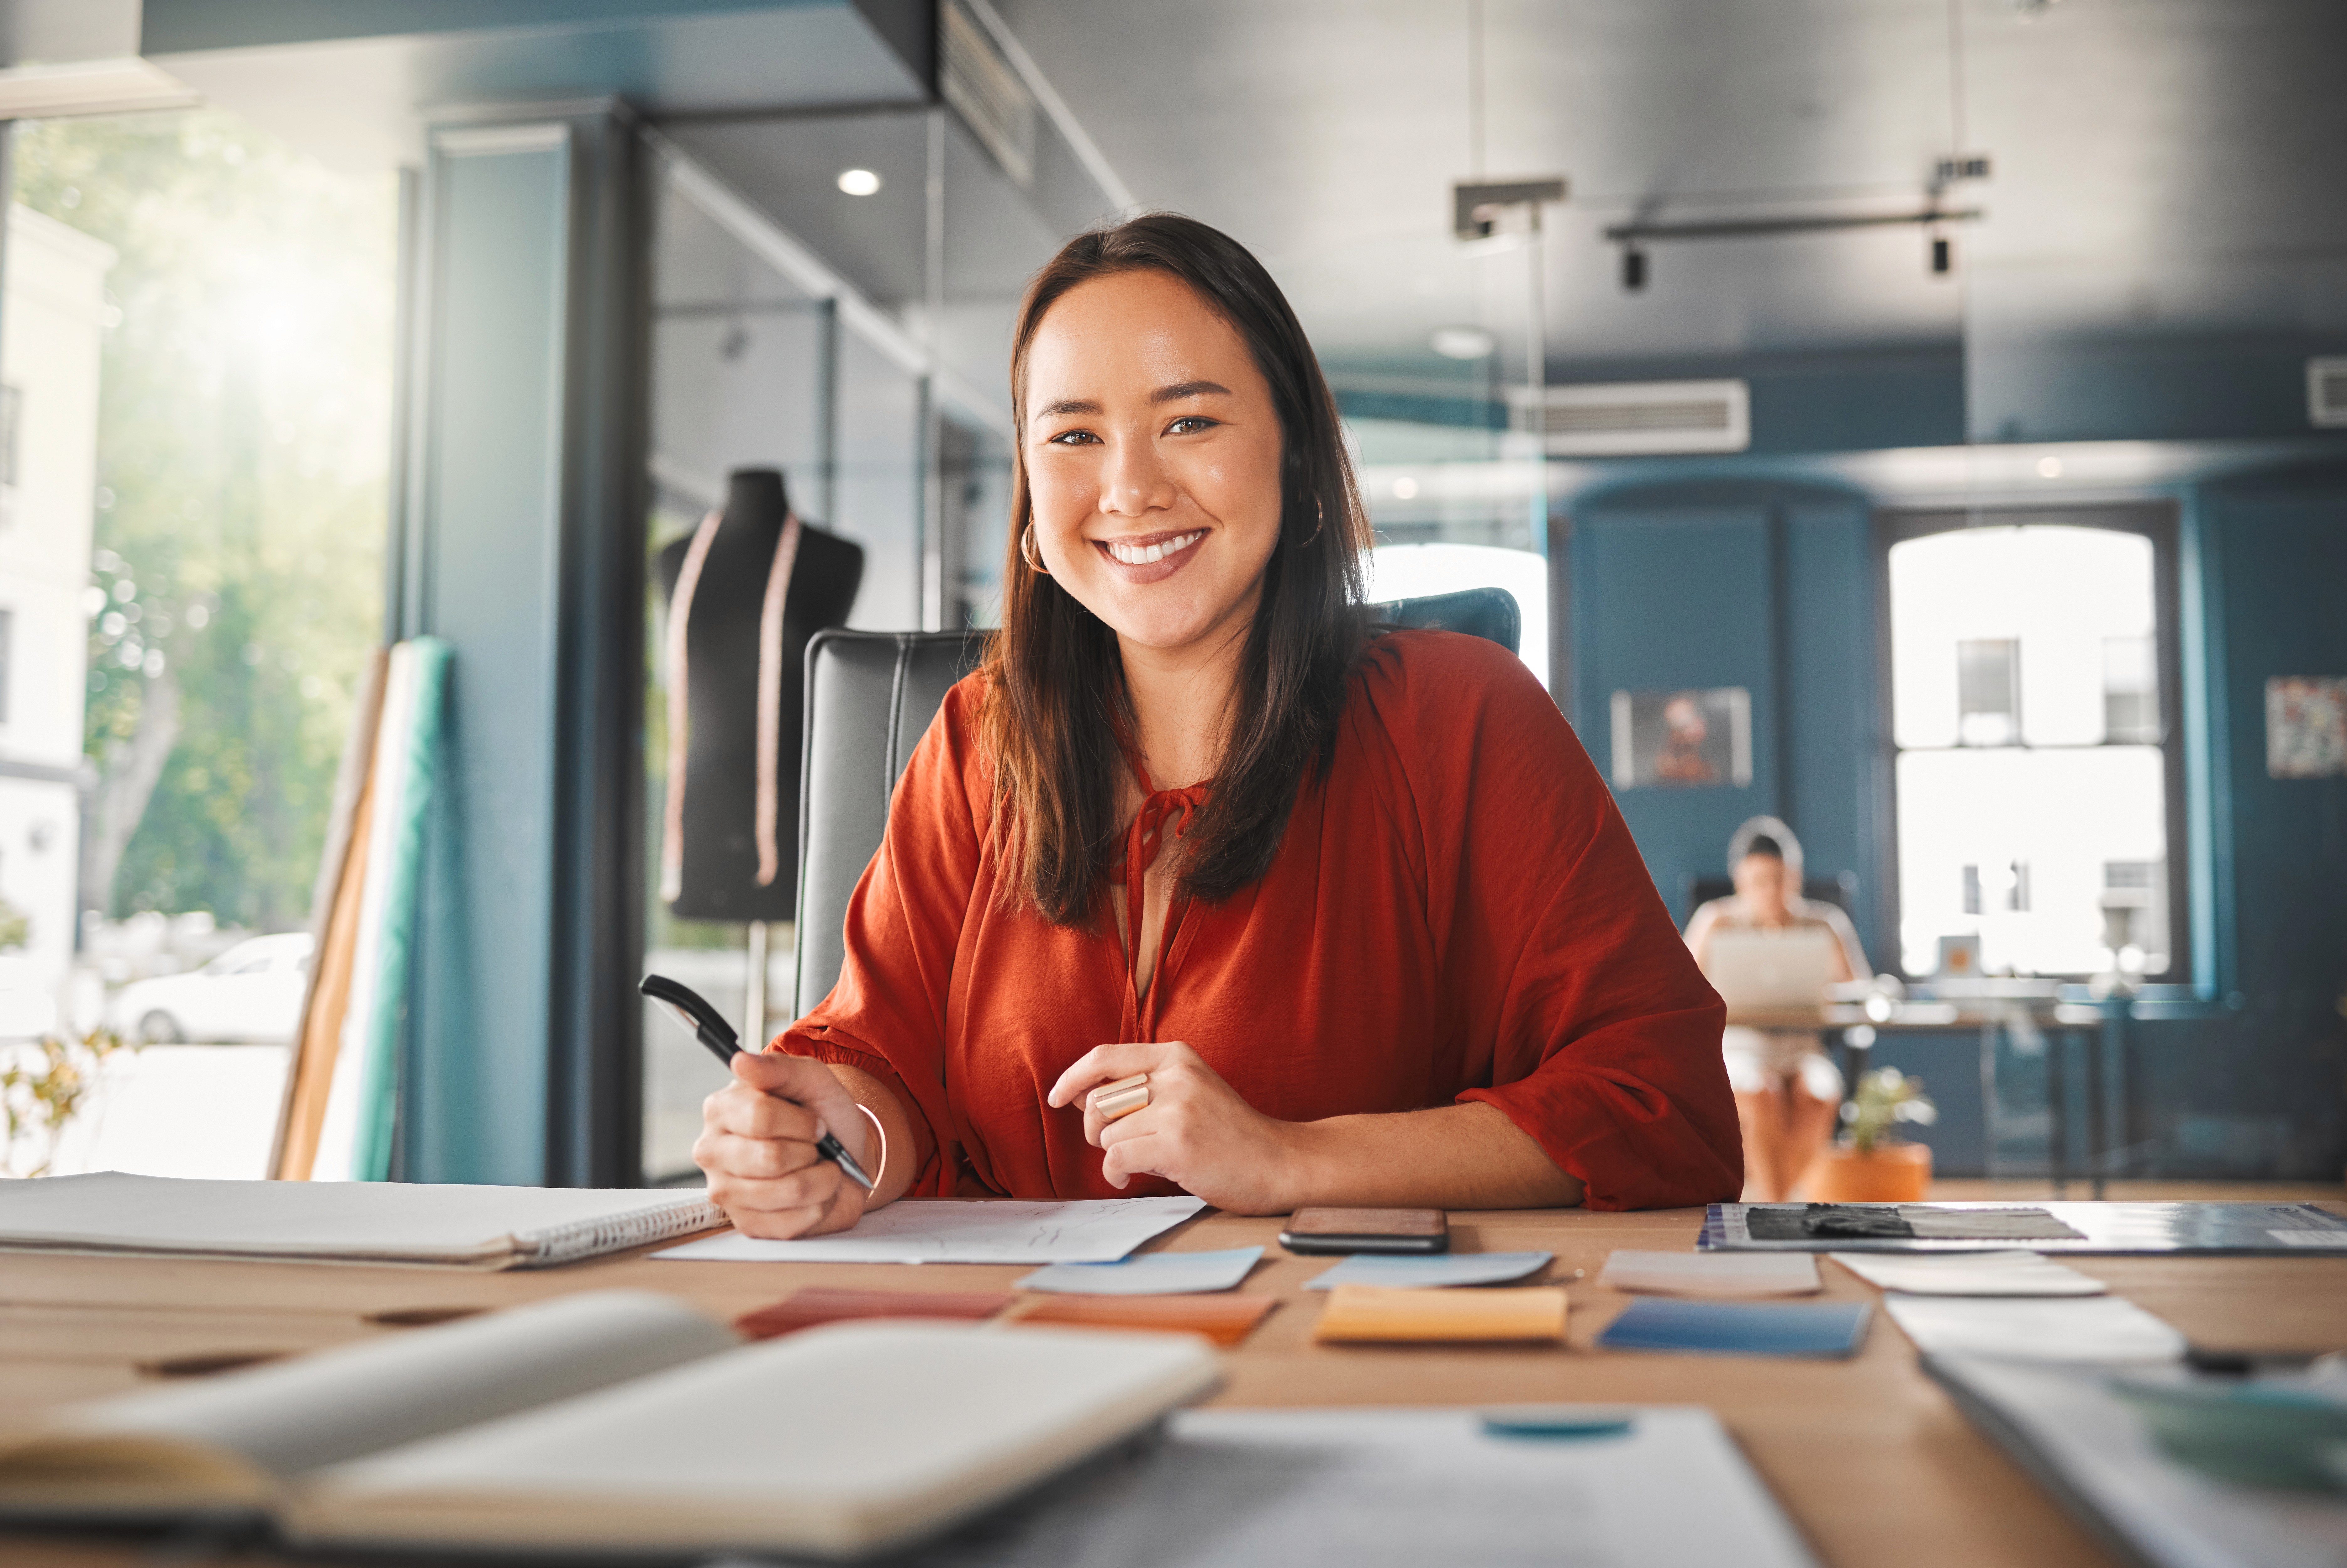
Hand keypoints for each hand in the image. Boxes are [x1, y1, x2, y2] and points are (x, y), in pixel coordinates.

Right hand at [694, 1052, 876, 1238]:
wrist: (841, 1156)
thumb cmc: (821, 1115)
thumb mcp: (811, 1080)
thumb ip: (779, 1068)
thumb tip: (740, 1061)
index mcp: (721, 1109)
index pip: (759, 1117)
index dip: (801, 1121)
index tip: (815, 1122)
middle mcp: (712, 1152)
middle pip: (771, 1158)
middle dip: (810, 1151)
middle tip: (814, 1146)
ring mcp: (726, 1192)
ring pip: (787, 1192)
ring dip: (821, 1179)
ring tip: (819, 1168)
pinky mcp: (747, 1225)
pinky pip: (793, 1223)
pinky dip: (819, 1205)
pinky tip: (813, 1193)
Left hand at [1046, 1041, 1302, 1213]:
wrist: (1280, 1162)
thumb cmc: (1230, 1134)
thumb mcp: (1189, 1093)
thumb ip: (1139, 1088)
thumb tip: (1076, 1093)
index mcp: (1177, 1057)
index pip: (1104, 1057)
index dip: (1072, 1077)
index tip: (1056, 1097)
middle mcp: (1176, 1075)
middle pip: (1099, 1099)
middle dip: (1096, 1129)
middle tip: (1117, 1145)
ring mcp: (1178, 1108)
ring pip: (1107, 1131)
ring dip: (1113, 1154)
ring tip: (1140, 1161)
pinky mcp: (1177, 1143)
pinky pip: (1117, 1156)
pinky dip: (1115, 1173)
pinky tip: (1129, 1179)